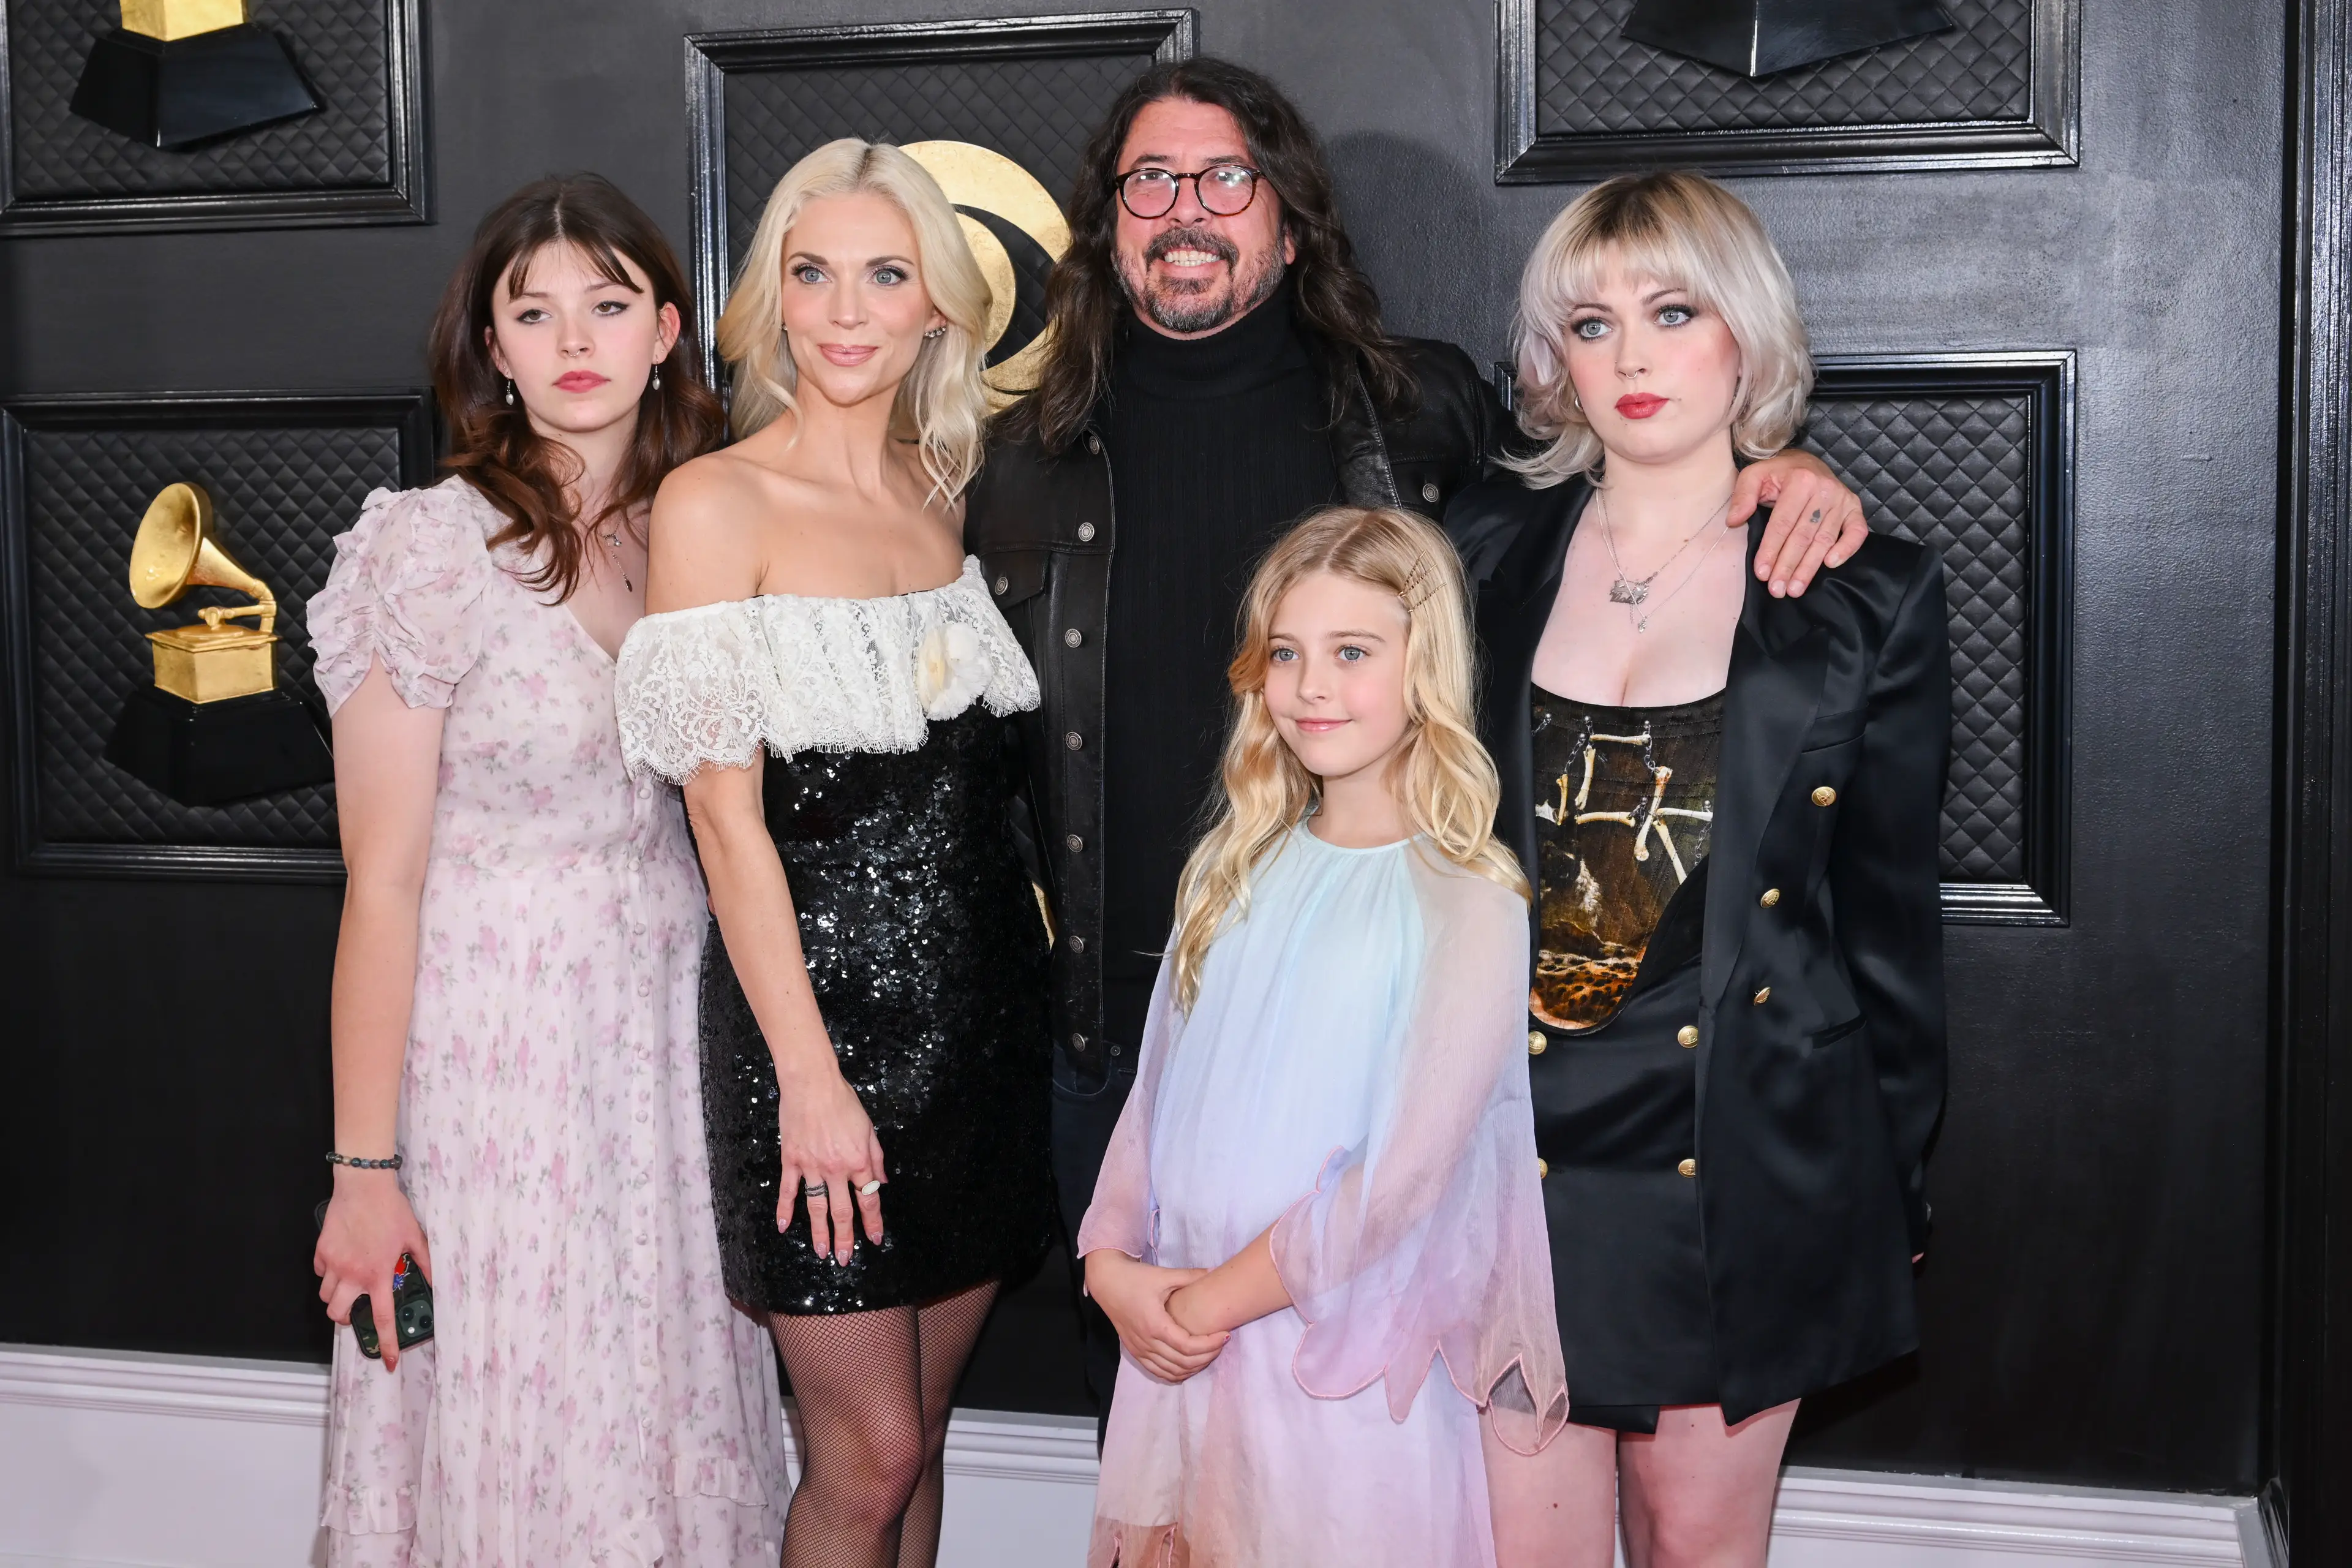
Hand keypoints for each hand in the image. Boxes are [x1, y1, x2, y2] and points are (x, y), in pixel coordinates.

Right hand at [314, 1166, 430, 1370]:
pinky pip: (319, 1272)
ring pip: (325, 1296)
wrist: (364, 1187)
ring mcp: (334, 1265)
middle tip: (353, 1311)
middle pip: (337, 1315)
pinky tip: (339, 1262)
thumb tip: (436, 1280)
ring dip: (335, 1296)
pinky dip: (327, 1273)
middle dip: (344, 1319)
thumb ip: (424, 1261)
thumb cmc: (391, 1210)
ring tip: (347, 1285)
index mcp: (379, 1275)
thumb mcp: (414, 1237)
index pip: (383, 1318)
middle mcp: (353, 1275)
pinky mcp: (321, 1252)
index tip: (386, 1362)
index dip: (386, 1343)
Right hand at [777, 1063, 885, 1263]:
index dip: (873, 1222)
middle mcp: (836, 1169)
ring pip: (816, 1207)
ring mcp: (812, 1167)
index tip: (876, 1239)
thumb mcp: (869, 1128)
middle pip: (843, 1211)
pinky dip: (785, 1209)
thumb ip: (877, 1157)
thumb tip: (882, 1182)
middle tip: (844, 1259)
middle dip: (846, 1238)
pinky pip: (789, 1190)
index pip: (869, 1200)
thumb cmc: (843, 1102)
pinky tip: (783, 1227)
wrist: (812, 1083)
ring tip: (822, 1252)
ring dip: (820, 1232)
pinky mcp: (791, 1160)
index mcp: (859, 1161)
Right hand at [1085, 1251, 1228, 1383]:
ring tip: (1208, 1354)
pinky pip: (1157, 1371)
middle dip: (1207, 1357)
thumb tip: (1215, 1271)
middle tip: (1221, 1344)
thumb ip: (1190, 1276)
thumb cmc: (1135, 1277)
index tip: (1225, 1335)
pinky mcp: (1134, 1351)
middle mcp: (1146, 1342)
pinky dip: (1175, 1374)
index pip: (1188, 1346)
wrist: (1106, 1282)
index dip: (1210, 1344)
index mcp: (1155, 1324)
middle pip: (1183, 1363)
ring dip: (1193, 1368)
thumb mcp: (1163, 1275)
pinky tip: (1187, 1367)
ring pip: (1171, 1372)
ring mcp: (1139, 1349)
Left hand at [1727, 452, 1871, 597]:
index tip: (1761, 573)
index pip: (1782, 523)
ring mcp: (1842, 500)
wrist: (1806, 461)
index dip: (1771, 550)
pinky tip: (1831, 564)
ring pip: (1824, 539)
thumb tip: (1733, 521)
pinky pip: (1857, 531)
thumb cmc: (1778, 472)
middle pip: (1803, 536)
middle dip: (1788, 566)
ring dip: (1810, 567)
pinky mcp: (1854, 508)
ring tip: (1795, 589)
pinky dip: (1847, 549)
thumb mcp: (1754, 475)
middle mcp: (1824, 490)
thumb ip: (1742, 496)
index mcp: (1800, 481)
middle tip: (1777, 590)